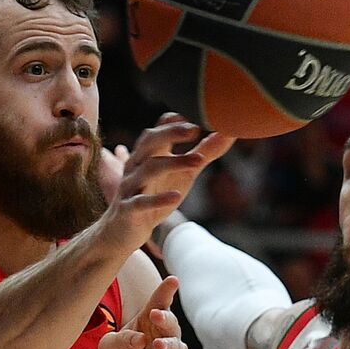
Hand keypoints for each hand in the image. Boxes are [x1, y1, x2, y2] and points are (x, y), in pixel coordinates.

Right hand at [99, 116, 232, 251]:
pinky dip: (158, 199)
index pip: (157, 130)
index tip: (195, 115)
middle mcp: (137, 166)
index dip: (173, 123)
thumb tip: (228, 133)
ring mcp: (131, 187)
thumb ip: (203, 153)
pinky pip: (141, 201)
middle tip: (195, 129)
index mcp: (148, 155)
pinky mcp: (129, 210)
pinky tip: (177, 197)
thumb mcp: (183, 174)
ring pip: (148, 168)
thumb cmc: (154, 196)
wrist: (121, 232)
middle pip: (149, 142)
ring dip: (173, 163)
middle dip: (170, 133)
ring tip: (198, 162)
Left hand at [99, 276, 189, 348]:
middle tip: (155, 314)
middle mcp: (165, 336)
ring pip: (178, 348)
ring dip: (168, 345)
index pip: (159, 303)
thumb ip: (118, 340)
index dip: (166, 291)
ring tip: (157, 345)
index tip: (173, 280)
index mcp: (148, 323)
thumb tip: (140, 339)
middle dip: (166, 317)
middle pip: (171, 323)